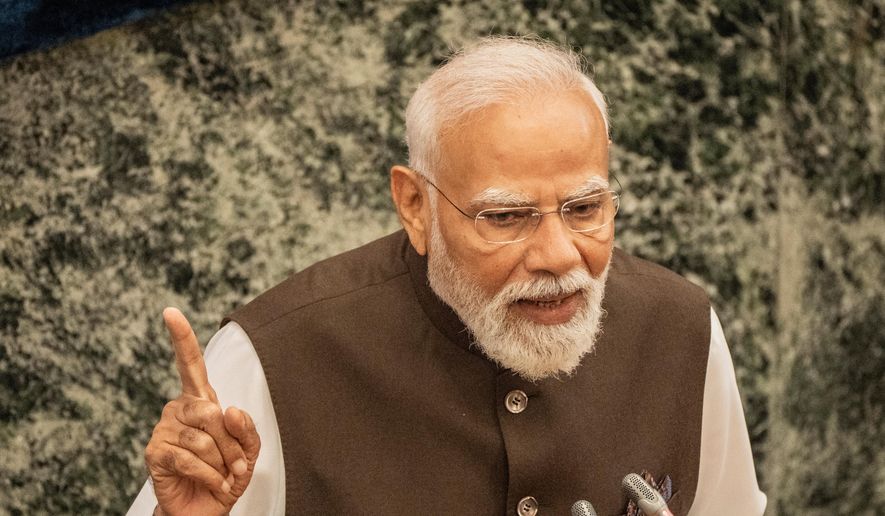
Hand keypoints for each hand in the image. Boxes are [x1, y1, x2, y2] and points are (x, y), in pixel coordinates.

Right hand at [144, 307, 260, 515]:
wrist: (206, 509)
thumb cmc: (226, 475)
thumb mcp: (248, 451)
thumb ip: (246, 429)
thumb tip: (229, 409)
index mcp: (201, 401)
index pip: (190, 364)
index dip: (181, 338)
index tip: (170, 312)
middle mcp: (178, 410)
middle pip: (211, 412)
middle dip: (231, 444)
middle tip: (236, 465)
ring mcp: (164, 430)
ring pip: (203, 440)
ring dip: (222, 464)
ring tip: (223, 476)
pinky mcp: (155, 453)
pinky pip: (190, 459)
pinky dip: (209, 475)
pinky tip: (211, 483)